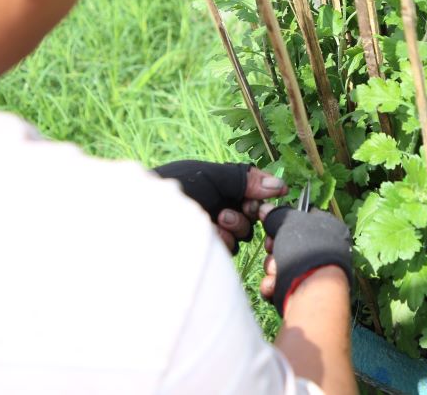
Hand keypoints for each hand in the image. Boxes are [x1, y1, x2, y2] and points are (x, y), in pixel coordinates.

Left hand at [153, 160, 287, 253]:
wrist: (146, 216)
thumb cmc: (176, 188)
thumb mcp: (212, 176)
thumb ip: (246, 180)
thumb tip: (280, 186)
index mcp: (220, 185)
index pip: (254, 190)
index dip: (262, 193)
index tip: (265, 194)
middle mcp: (219, 206)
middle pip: (253, 212)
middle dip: (249, 210)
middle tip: (240, 208)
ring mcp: (214, 229)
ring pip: (245, 232)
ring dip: (236, 225)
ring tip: (218, 219)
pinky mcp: (209, 250)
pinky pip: (232, 247)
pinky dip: (225, 239)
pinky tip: (211, 234)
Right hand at [258, 204, 352, 315]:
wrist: (309, 289)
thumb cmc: (304, 249)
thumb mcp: (287, 222)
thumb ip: (275, 215)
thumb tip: (264, 208)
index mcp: (328, 229)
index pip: (302, 218)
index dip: (284, 221)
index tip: (271, 225)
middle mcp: (323, 250)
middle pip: (287, 243)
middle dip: (274, 248)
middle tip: (272, 248)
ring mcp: (312, 273)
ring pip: (280, 264)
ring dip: (272, 267)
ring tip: (276, 271)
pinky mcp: (300, 292)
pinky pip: (279, 283)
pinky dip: (272, 284)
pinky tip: (274, 285)